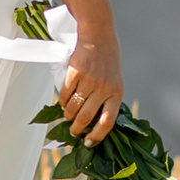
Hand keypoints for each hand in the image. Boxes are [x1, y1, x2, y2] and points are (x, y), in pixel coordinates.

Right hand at [56, 18, 124, 147]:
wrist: (98, 36)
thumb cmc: (107, 62)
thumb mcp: (115, 81)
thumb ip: (108, 100)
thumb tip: (95, 125)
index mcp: (117, 93)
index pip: (108, 122)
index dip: (97, 136)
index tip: (88, 143)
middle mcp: (103, 88)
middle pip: (86, 118)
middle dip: (77, 129)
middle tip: (73, 131)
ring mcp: (89, 81)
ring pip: (73, 108)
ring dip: (68, 115)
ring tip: (68, 115)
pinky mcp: (75, 73)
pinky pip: (64, 95)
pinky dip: (62, 102)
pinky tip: (64, 102)